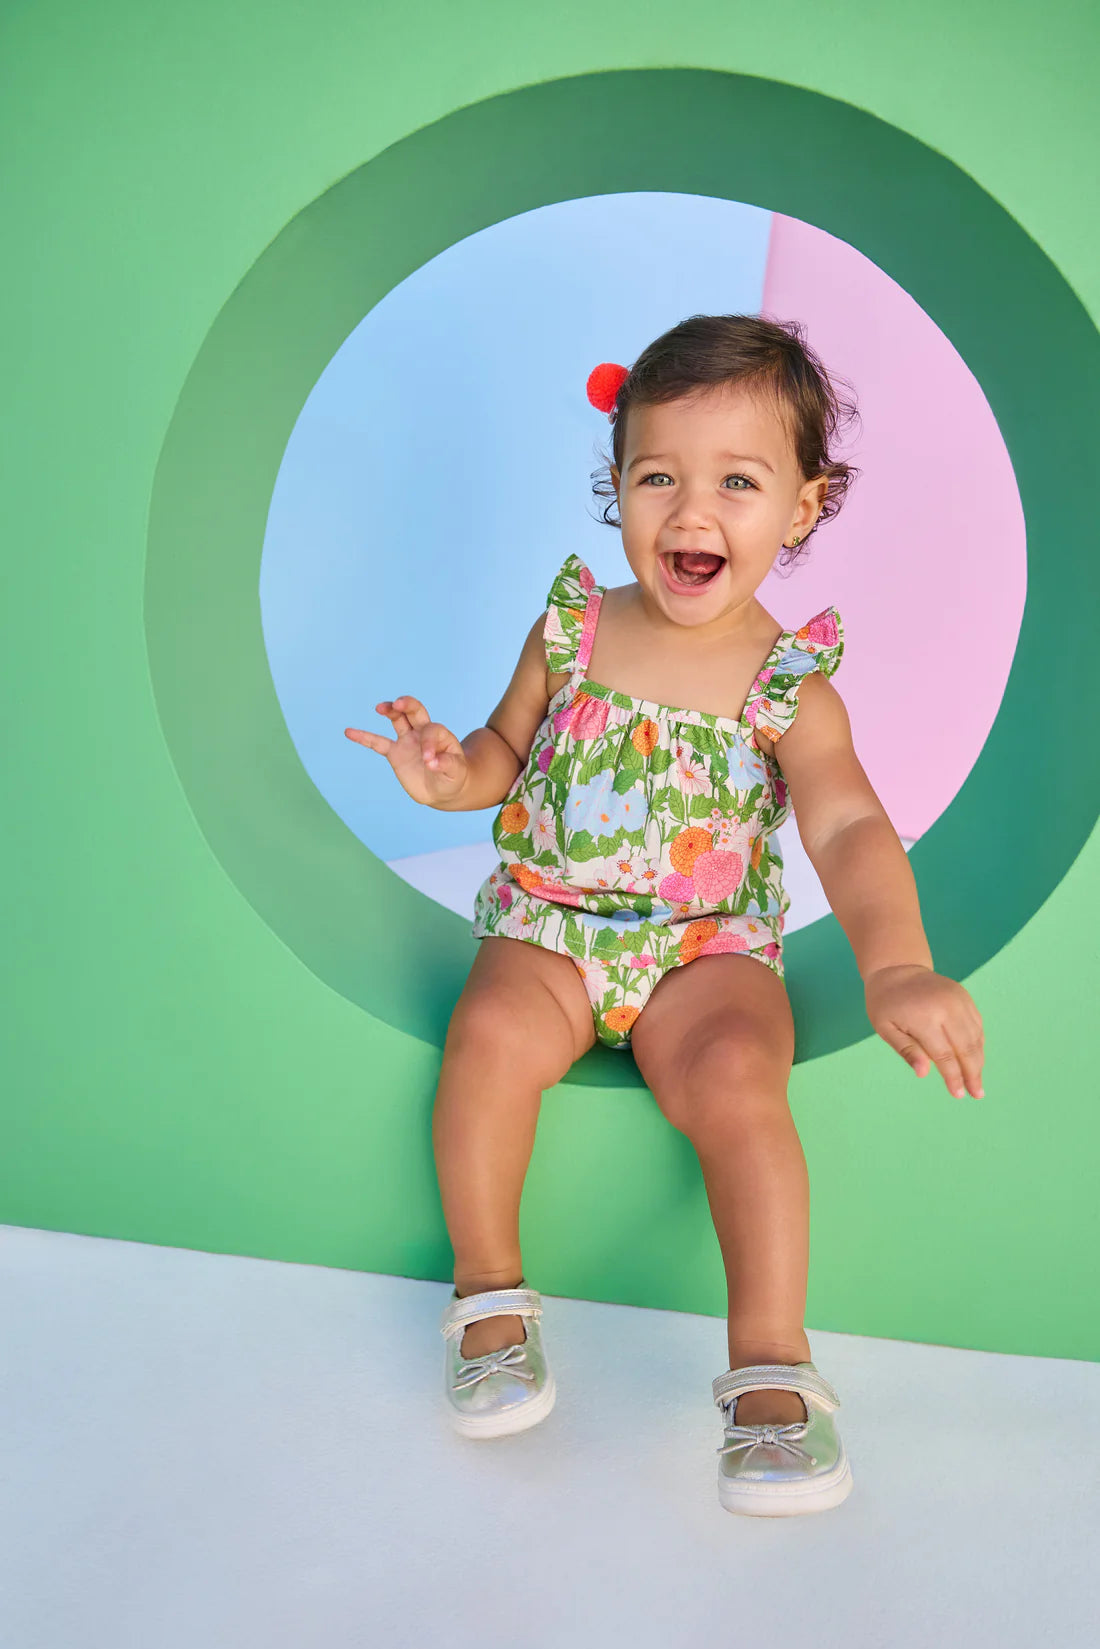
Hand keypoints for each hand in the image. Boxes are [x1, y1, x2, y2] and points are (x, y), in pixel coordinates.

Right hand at [344, 696, 468, 806]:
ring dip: (390, 711)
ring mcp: (408, 740)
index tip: (430, 762)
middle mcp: (423, 732)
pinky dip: (364, 738)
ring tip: (380, 708)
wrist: (442, 789)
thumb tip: (431, 762)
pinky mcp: (395, 752)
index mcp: (440, 735)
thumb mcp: (456, 772)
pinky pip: (377, 743)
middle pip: (415, 712)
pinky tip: (349, 732)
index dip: (429, 744)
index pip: (432, 731)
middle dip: (407, 705)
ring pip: (398, 720)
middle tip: (399, 704)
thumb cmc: (454, 777)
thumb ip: (447, 764)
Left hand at [864, 963, 984, 1099]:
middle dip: (972, 1074)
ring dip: (978, 1061)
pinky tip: (976, 1059)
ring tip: (977, 1082)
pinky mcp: (965, 996)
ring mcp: (958, 1000)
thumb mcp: (885, 1028)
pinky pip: (977, 1024)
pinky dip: (978, 1043)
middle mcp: (946, 1008)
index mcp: (924, 1018)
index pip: (944, 1055)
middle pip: (966, 1048)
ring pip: (975, 1037)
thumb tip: (924, 1074)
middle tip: (977, 1094)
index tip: (958, 1094)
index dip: (953, 1077)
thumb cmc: (886, 1003)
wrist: (897, 969)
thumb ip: (906, 1050)